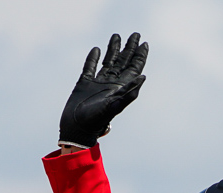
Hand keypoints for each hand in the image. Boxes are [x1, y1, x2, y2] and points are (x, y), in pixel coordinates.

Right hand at [59, 32, 148, 147]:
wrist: (78, 128)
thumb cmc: (96, 120)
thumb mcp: (115, 106)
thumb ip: (129, 93)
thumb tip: (143, 77)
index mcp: (121, 88)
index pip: (134, 68)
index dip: (140, 56)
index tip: (144, 43)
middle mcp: (112, 84)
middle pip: (123, 62)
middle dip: (130, 49)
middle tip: (135, 34)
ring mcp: (98, 83)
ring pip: (108, 62)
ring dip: (113, 50)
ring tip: (117, 36)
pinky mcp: (84, 83)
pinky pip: (90, 67)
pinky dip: (93, 58)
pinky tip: (96, 50)